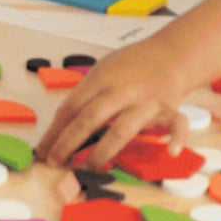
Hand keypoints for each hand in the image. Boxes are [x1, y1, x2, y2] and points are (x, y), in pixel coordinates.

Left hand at [35, 35, 189, 169]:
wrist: (170, 54)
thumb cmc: (132, 66)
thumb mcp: (103, 70)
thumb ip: (86, 95)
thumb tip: (60, 128)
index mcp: (102, 78)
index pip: (71, 106)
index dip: (55, 131)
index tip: (43, 150)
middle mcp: (123, 90)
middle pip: (90, 118)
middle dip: (68, 143)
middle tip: (55, 162)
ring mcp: (147, 101)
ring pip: (123, 129)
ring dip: (103, 152)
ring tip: (88, 167)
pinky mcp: (170, 110)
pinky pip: (177, 125)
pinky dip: (177, 138)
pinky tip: (171, 151)